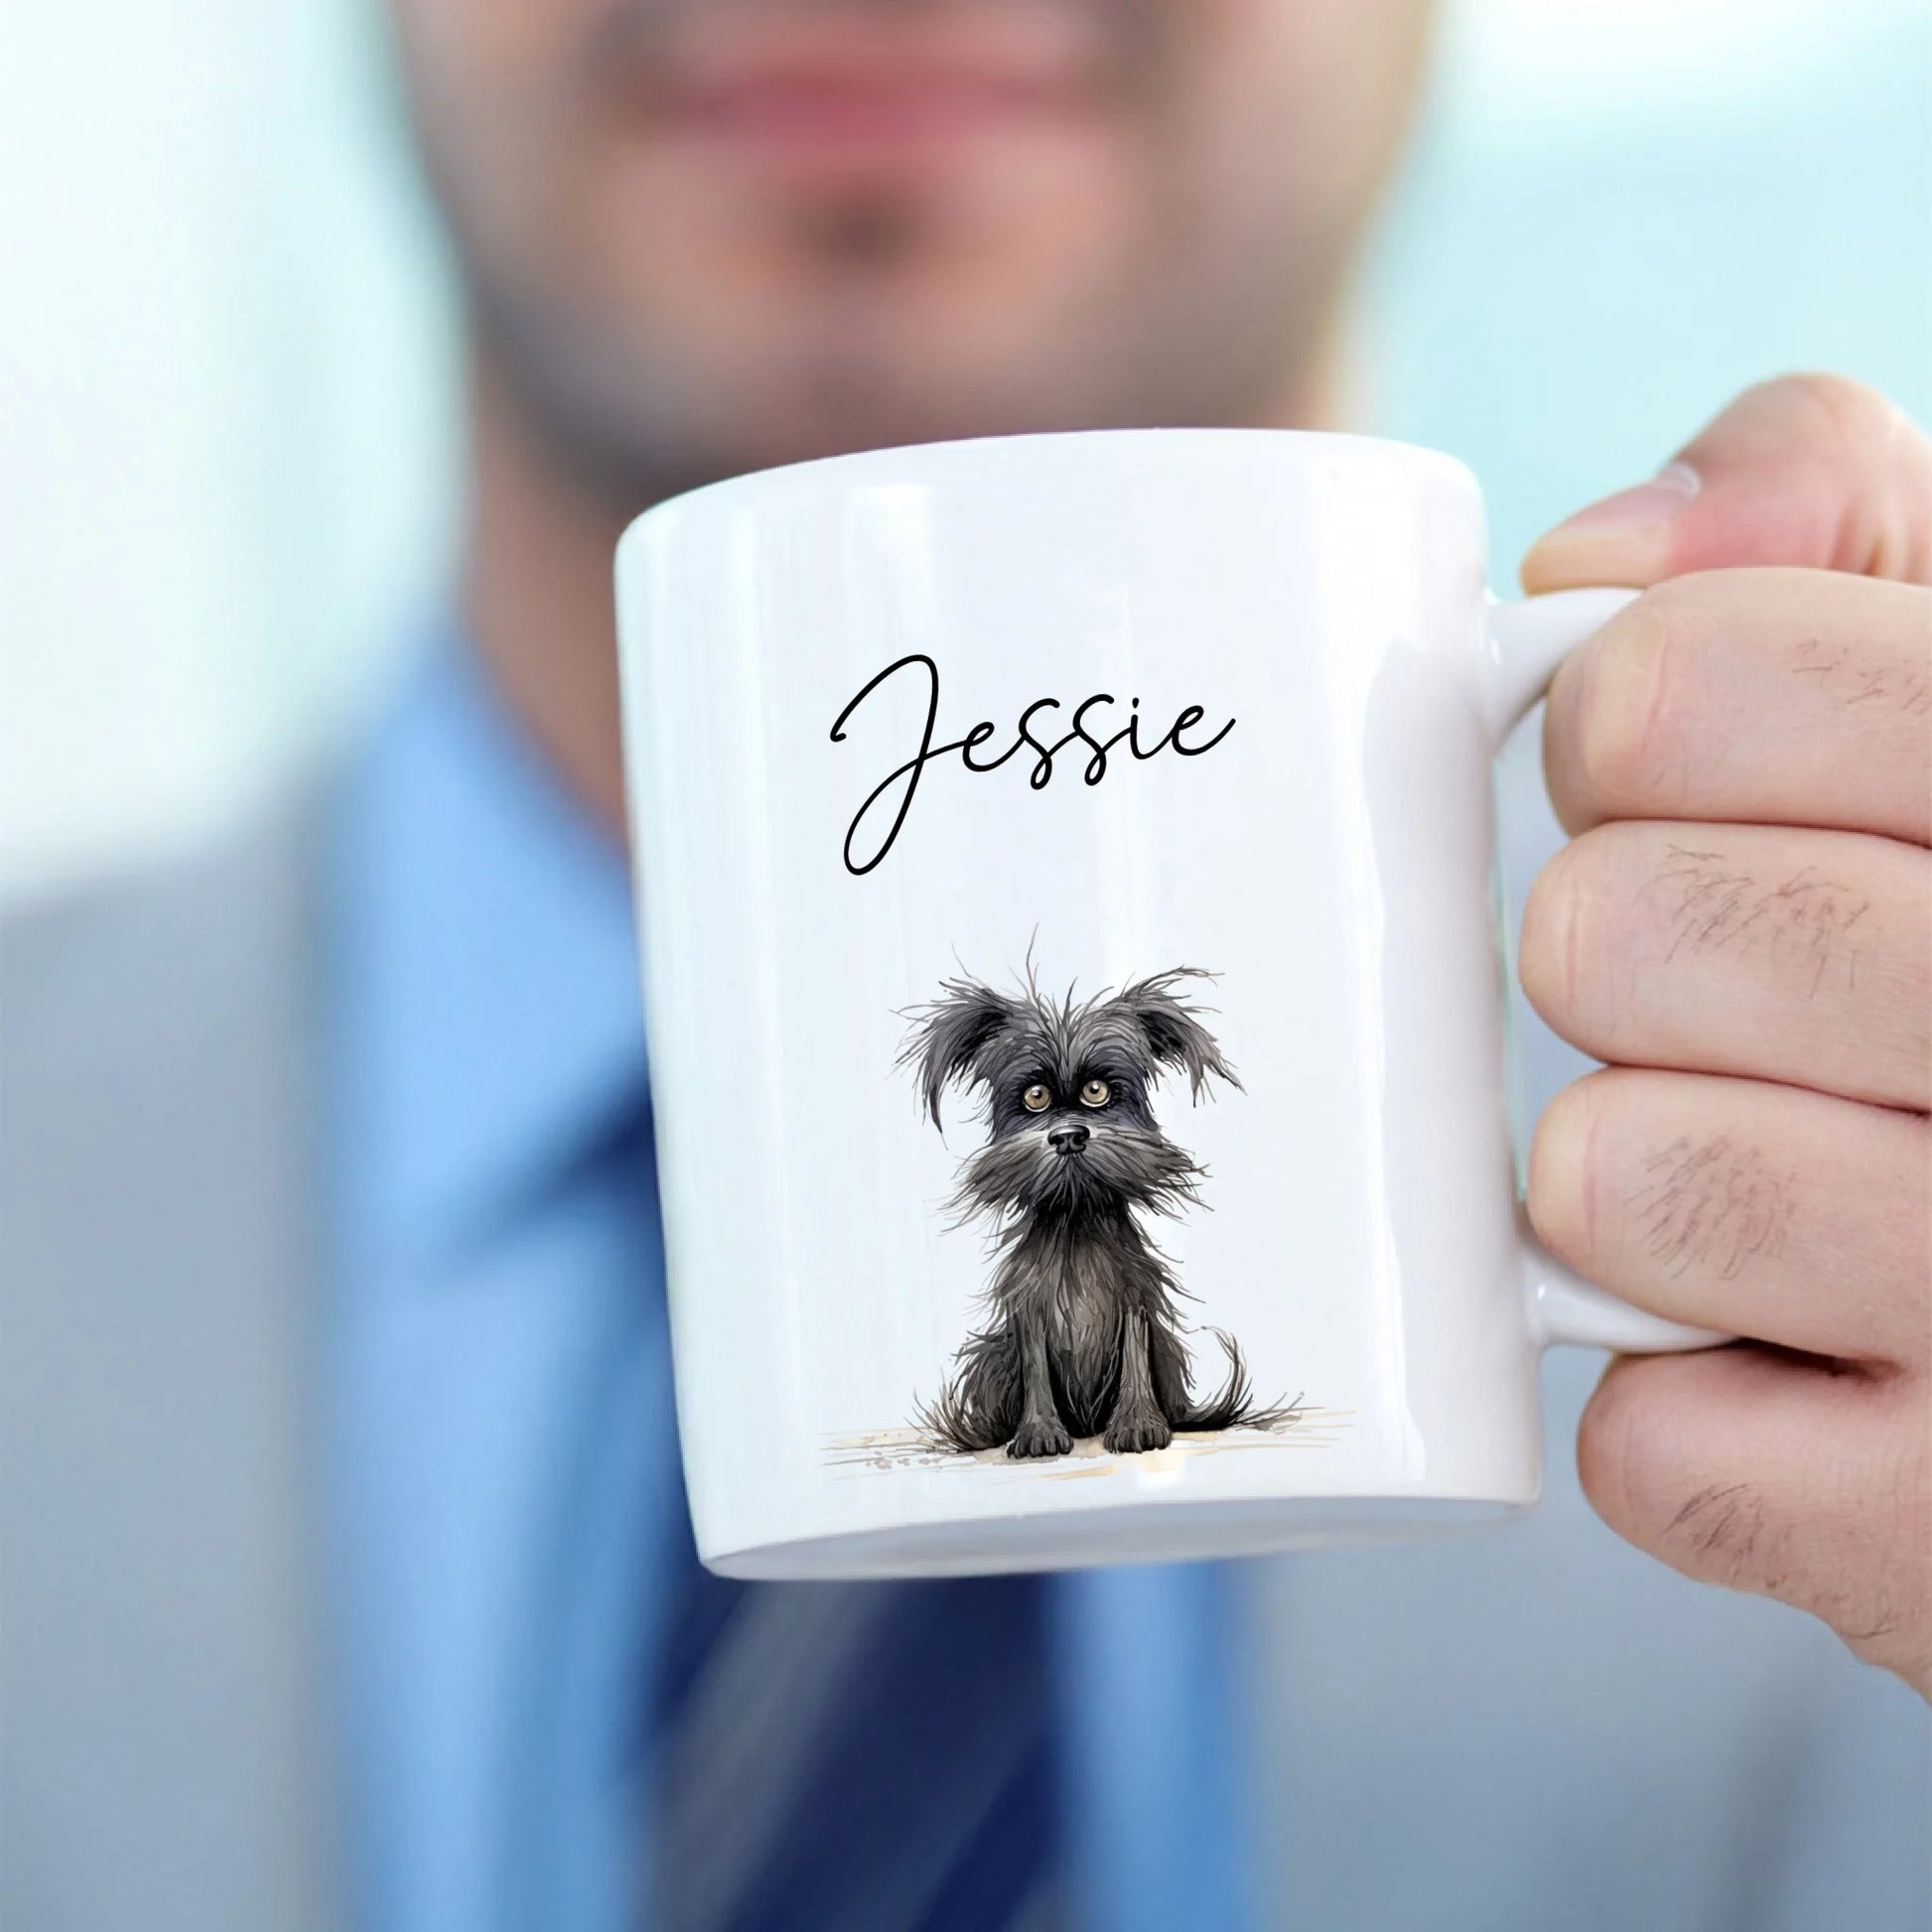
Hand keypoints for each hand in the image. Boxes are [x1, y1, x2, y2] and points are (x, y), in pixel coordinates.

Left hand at [1516, 375, 1931, 1695]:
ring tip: (1774, 1162)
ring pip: (1616, 1182)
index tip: (1663, 762)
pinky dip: (1694, 1399)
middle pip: (1613, 931)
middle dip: (1616, 945)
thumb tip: (1603, 558)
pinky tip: (1818, 1358)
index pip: (1683, 686)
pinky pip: (1661, 1441)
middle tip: (1715, 977)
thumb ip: (1835, 535)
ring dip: (1637, 1173)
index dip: (1622, 727)